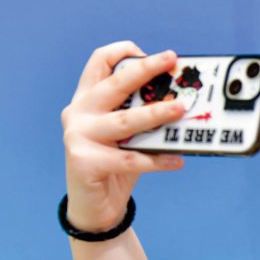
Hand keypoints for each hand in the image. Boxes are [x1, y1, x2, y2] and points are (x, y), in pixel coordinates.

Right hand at [62, 42, 186, 231]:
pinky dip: (156, 160)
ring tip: (181, 110)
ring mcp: (78, 136)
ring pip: (124, 121)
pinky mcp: (84, 161)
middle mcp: (78, 112)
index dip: (125, 52)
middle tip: (171, 60)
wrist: (94, 207)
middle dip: (144, 69)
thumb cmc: (116, 165)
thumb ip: (143, 115)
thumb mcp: (129, 135)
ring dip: (156, 113)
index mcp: (87, 99)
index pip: (99, 62)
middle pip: (113, 83)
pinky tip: (177, 160)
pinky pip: (129, 159)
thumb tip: (181, 101)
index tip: (154, 55)